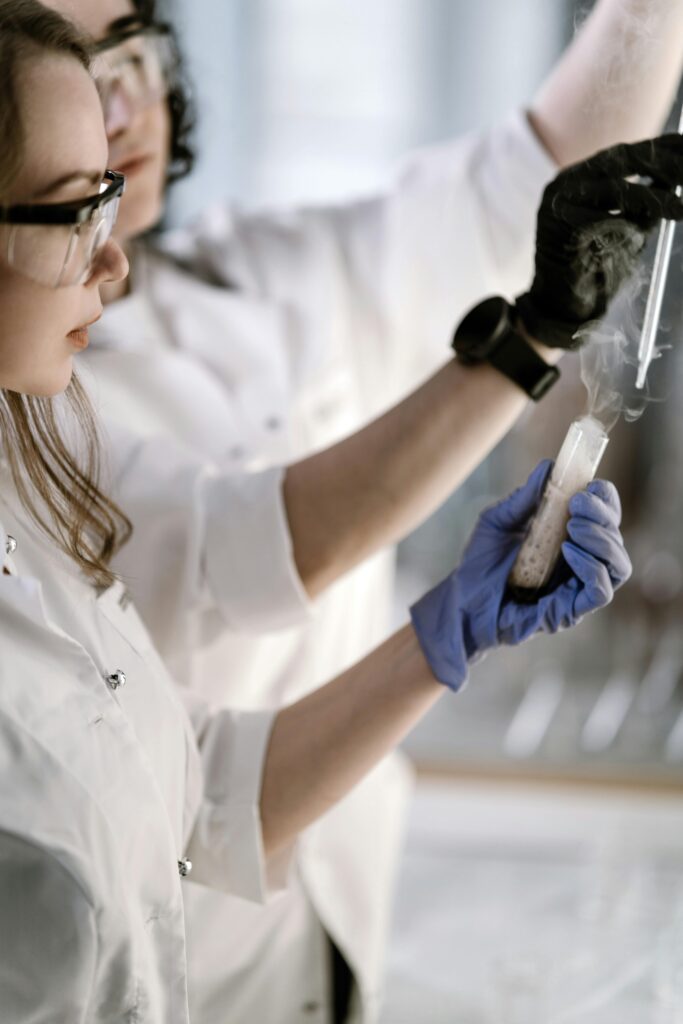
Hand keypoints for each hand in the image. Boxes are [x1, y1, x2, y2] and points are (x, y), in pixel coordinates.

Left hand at [410, 460, 631, 691]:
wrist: (459, 602)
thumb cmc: (479, 564)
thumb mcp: (497, 521)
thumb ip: (524, 498)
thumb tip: (548, 466)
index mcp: (567, 538)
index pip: (604, 516)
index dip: (604, 499)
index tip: (589, 485)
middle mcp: (579, 563)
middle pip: (615, 537)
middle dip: (603, 514)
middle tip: (576, 503)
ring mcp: (576, 588)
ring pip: (618, 565)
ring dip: (602, 539)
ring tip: (573, 525)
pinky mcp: (570, 611)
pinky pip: (600, 591)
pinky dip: (592, 568)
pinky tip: (568, 551)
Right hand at [516, 135, 682, 348]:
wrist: (561, 307)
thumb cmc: (596, 271)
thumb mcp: (629, 230)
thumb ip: (647, 206)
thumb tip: (677, 180)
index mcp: (582, 177)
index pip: (627, 153)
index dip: (663, 148)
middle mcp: (567, 182)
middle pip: (620, 160)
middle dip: (662, 163)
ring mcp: (559, 202)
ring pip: (615, 189)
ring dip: (653, 199)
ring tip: (681, 210)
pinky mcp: (558, 226)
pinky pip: (604, 220)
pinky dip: (626, 228)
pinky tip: (635, 240)